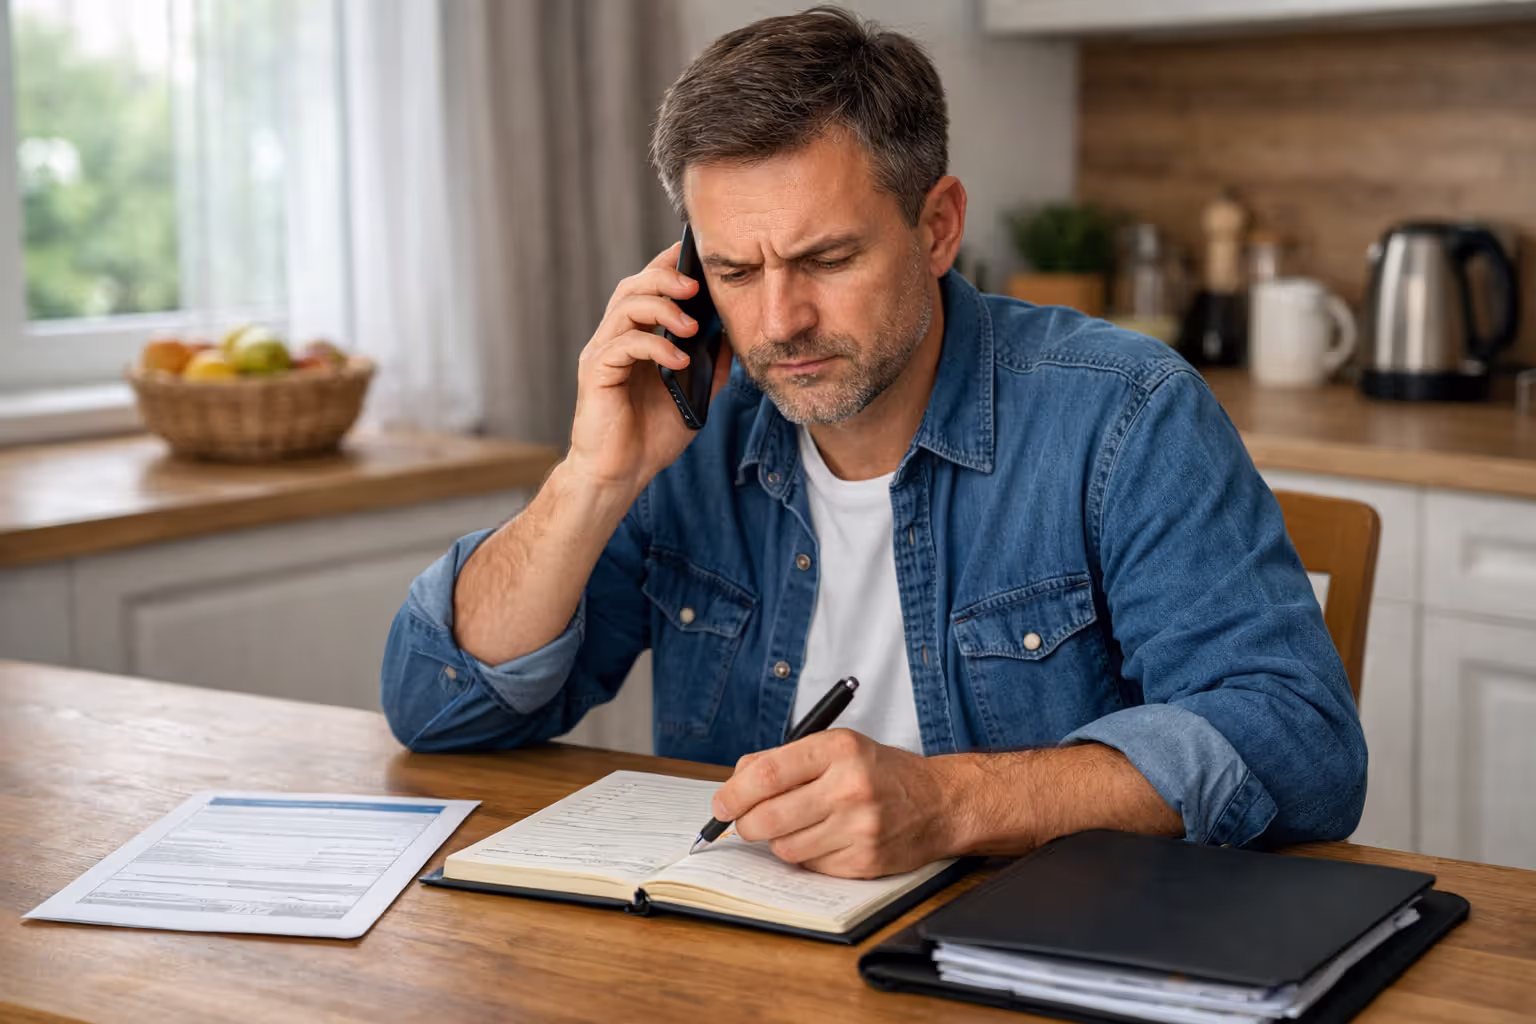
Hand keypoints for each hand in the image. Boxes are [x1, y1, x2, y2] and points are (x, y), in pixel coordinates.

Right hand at [566, 242, 733, 494]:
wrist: (620, 474)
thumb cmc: (650, 437)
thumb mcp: (694, 395)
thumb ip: (710, 365)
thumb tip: (733, 336)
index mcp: (634, 338)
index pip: (646, 287)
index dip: (667, 266)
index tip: (695, 256)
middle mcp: (614, 339)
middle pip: (632, 286)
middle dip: (665, 277)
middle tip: (696, 286)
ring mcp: (602, 353)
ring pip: (625, 306)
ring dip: (662, 309)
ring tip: (692, 327)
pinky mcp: (596, 372)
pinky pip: (624, 344)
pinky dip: (655, 346)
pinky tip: (678, 361)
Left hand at [711, 729, 961, 878]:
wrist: (940, 802)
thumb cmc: (880, 771)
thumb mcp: (837, 747)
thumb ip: (784, 760)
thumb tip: (734, 786)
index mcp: (838, 749)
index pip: (766, 774)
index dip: (733, 793)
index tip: (719, 804)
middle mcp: (850, 787)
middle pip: (769, 817)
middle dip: (746, 824)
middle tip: (744, 822)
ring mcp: (860, 828)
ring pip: (786, 847)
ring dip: (779, 840)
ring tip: (798, 824)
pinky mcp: (865, 861)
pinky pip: (811, 866)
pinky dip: (808, 855)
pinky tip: (826, 838)